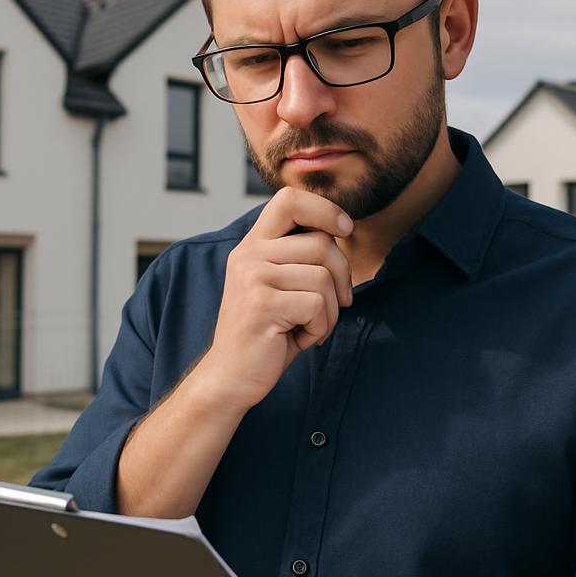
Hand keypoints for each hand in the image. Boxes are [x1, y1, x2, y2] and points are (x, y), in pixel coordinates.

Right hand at [196, 187, 353, 410]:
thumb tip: (343, 228)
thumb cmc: (265, 332)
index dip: (325, 208)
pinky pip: (317, 305)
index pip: (289, 200)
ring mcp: (253, 278)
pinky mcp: (262, 304)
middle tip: (337, 303)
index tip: (345, 230)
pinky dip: (320, 328)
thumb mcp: (279, 285)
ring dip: (330, 310)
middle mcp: (249, 255)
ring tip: (309, 326)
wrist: (230, 376)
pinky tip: (300, 339)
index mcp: (253, 245)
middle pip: (321, 243)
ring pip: (324, 277)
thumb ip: (299, 256)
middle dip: (342, 277)